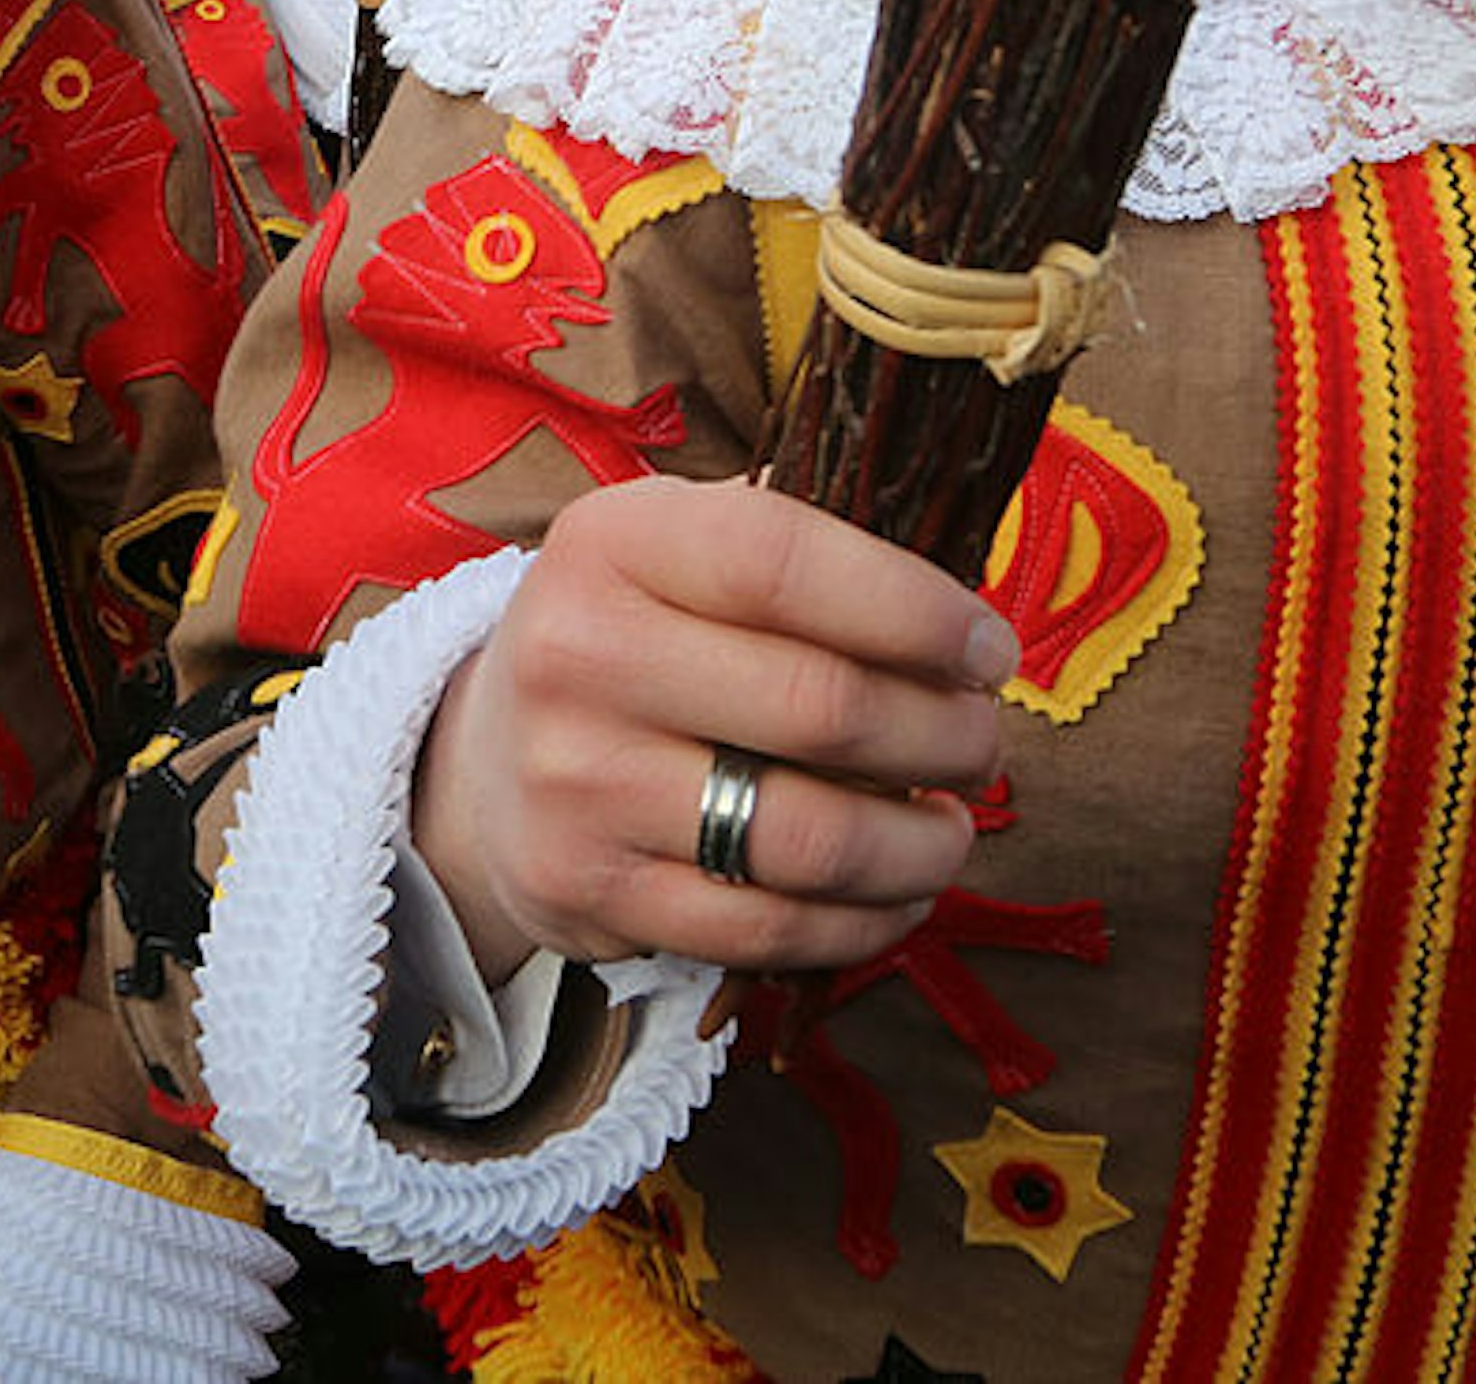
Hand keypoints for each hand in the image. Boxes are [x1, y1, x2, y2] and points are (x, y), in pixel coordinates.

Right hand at [412, 475, 1012, 983]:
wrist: (486, 759)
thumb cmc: (635, 635)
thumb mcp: (678, 548)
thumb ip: (799, 547)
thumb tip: (960, 610)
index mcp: (613, 543)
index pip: (786, 562)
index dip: (917, 610)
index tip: (989, 651)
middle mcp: (579, 655)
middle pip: (822, 709)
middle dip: (945, 735)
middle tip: (980, 742)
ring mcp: (577, 784)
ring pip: (811, 839)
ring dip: (921, 844)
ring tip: (950, 825)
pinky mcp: (588, 893)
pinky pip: (768, 931)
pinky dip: (864, 922)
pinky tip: (894, 891)